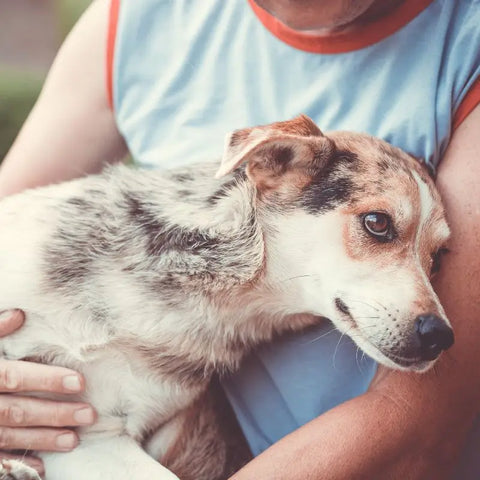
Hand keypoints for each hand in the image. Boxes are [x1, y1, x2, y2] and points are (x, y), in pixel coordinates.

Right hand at [0, 310, 95, 475]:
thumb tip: (19, 314)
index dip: (47, 380)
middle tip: (88, 415)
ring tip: (73, 440)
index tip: (79, 382)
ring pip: (9, 436)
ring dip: (42, 439)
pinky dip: (16, 464)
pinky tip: (40, 468)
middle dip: (54, 414)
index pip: (16, 377)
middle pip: (18, 410)